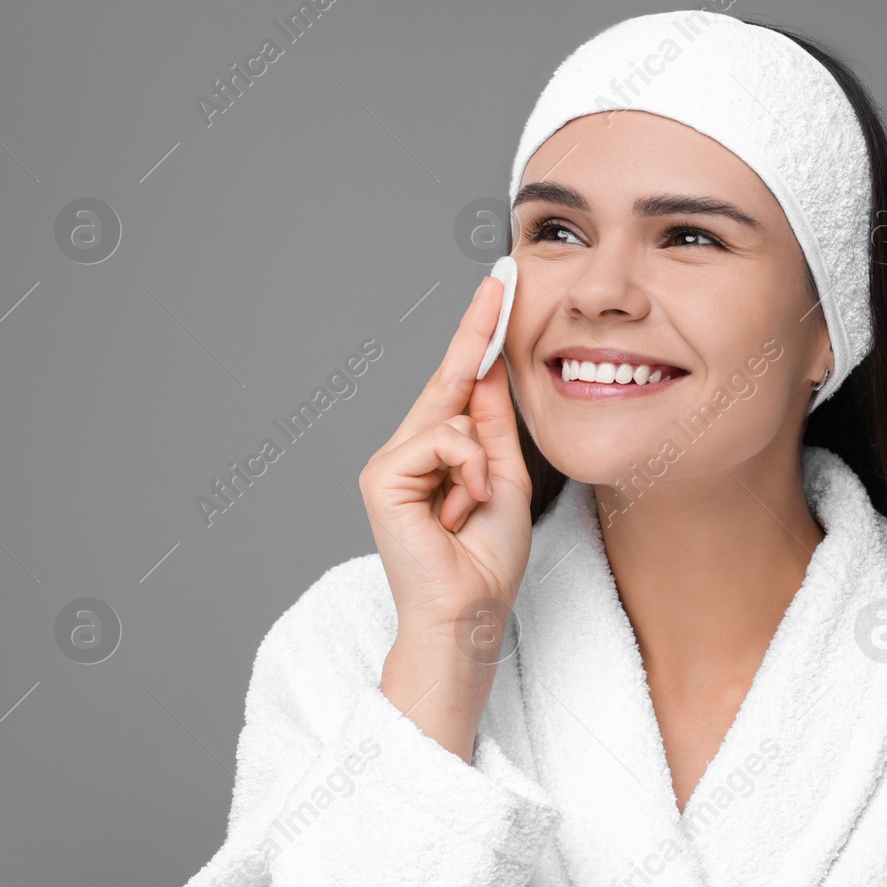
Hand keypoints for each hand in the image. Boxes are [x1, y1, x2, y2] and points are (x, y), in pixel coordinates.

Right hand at [359, 269, 531, 651]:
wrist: (470, 612)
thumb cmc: (487, 560)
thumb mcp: (505, 478)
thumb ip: (493, 425)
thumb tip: (490, 367)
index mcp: (440, 453)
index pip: (460, 384)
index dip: (478, 336)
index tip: (497, 292)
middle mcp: (409, 451)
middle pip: (449, 378)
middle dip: (478, 329)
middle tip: (502, 275)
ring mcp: (390, 462)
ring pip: (451, 415)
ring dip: (481, 461)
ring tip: (476, 506)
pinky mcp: (381, 475)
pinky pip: (441, 439)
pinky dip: (466, 469)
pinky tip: (462, 507)